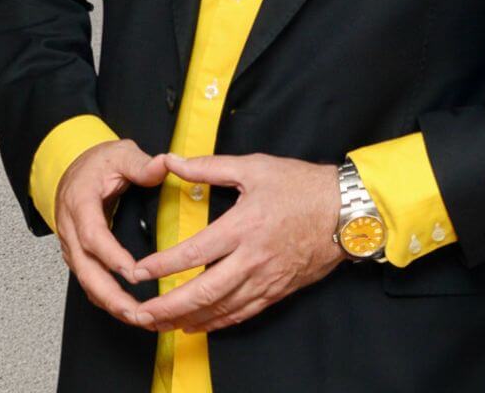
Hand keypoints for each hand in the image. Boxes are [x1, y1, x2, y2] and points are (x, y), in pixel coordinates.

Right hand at [55, 139, 168, 325]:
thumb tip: (164, 164)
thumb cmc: (96, 163)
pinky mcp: (79, 256)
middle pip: (86, 270)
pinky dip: (107, 300)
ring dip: (110, 304)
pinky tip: (128, 311)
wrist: (74, 168)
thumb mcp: (119, 153)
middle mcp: (70, 228)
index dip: (111, 256)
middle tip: (136, 312)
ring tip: (138, 319)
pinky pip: (90, 282)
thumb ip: (141, 163)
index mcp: (79, 202)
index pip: (92, 235)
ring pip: (86, 282)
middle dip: (110, 295)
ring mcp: (72, 246)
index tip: (133, 271)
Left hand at [126, 151, 344, 333]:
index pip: (195, 252)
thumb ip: (210, 166)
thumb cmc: (300, 185)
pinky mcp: (277, 290)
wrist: (344, 210)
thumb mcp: (254, 166)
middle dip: (168, 306)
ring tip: (160, 324)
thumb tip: (174, 160)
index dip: (163, 265)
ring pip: (221, 308)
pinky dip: (217, 322)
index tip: (139, 272)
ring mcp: (266, 279)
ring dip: (187, 319)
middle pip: (204, 291)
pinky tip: (198, 324)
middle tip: (141, 313)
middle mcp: (252, 258)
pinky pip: (243, 313)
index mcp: (243, 226)